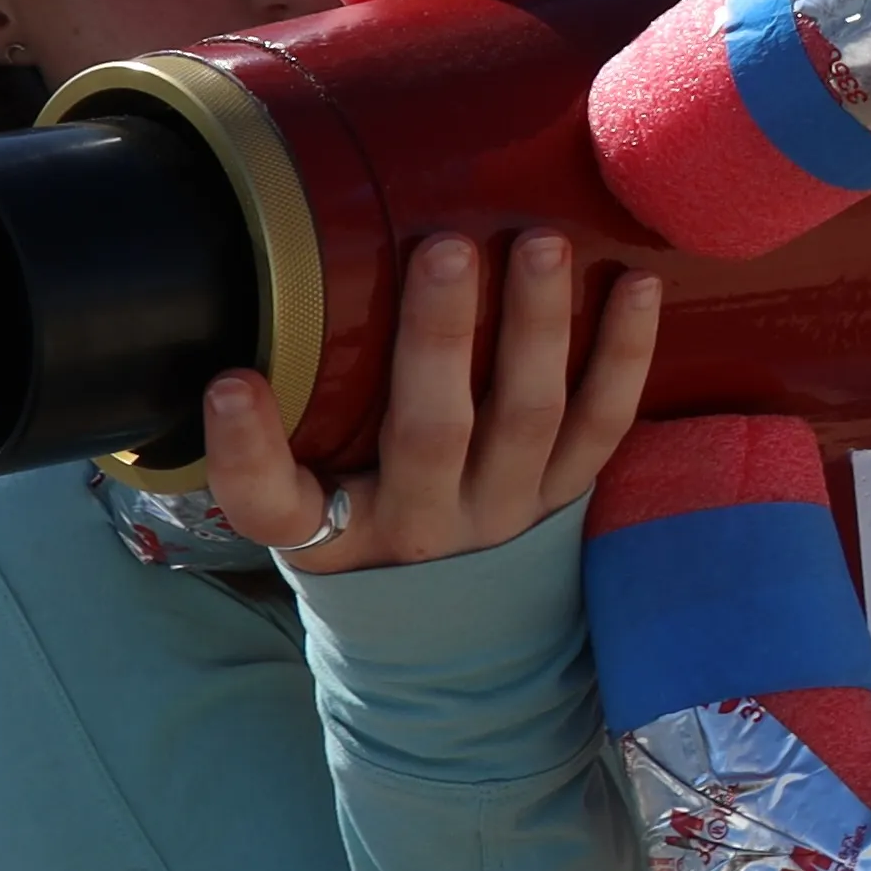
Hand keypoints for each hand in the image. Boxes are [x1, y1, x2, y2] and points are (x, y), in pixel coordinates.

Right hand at [203, 229, 656, 575]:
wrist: (451, 626)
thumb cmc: (352, 524)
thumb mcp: (294, 504)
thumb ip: (266, 437)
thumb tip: (231, 327)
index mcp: (329, 531)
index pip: (271, 503)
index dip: (246, 450)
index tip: (231, 382)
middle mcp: (421, 525)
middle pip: (429, 433)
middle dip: (438, 339)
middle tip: (446, 247)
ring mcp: (504, 510)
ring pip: (528, 418)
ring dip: (538, 327)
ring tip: (542, 245)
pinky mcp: (566, 493)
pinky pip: (604, 424)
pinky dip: (625, 354)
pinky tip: (640, 283)